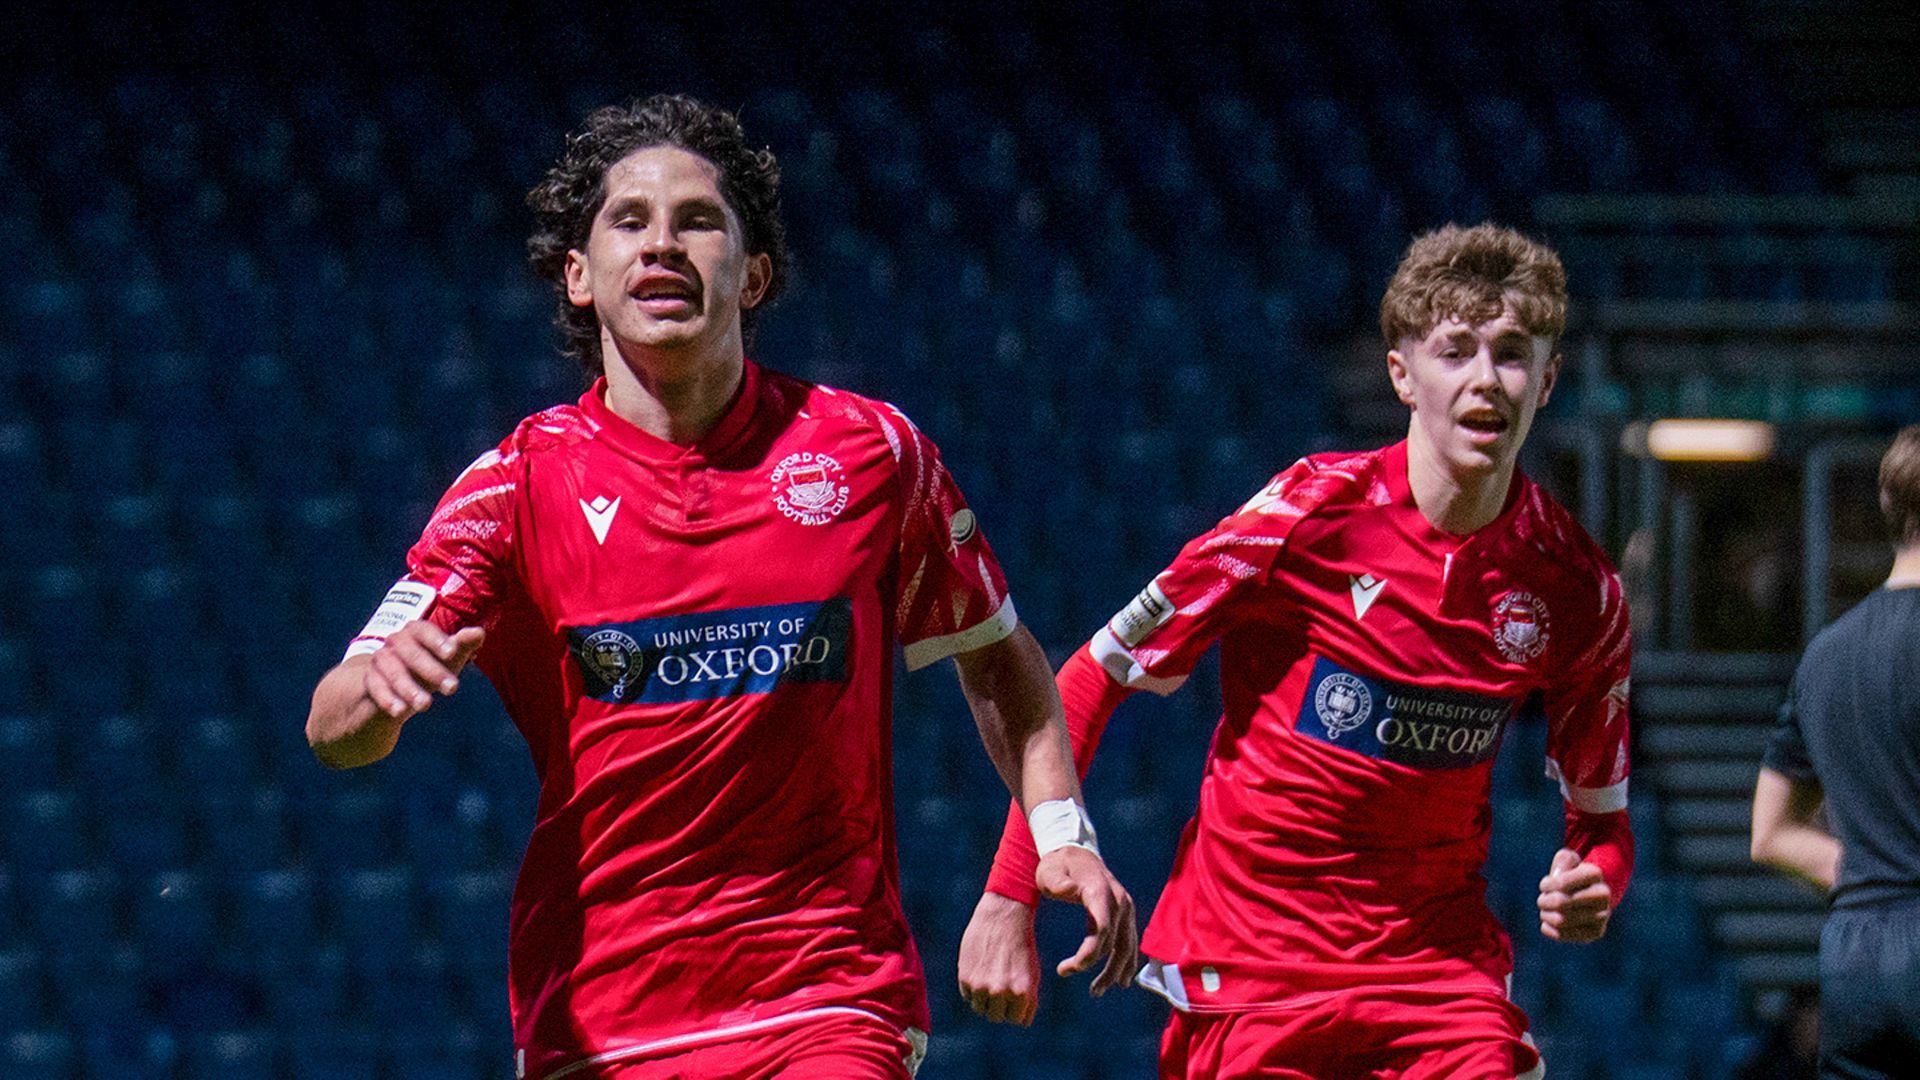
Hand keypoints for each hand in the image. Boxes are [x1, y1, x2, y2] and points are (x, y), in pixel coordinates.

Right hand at [364, 621, 485, 720]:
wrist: (398, 689)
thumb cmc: (430, 668)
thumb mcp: (448, 660)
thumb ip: (463, 645)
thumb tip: (479, 632)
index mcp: (415, 632)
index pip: (423, 629)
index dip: (437, 640)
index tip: (453, 653)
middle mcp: (395, 642)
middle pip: (410, 652)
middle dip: (432, 670)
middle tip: (453, 688)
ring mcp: (380, 660)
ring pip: (392, 670)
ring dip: (409, 688)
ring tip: (426, 705)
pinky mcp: (370, 679)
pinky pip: (375, 687)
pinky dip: (387, 699)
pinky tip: (399, 711)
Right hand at [958, 892, 1040, 1024]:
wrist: (1004, 914)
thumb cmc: (1021, 943)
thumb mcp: (1032, 973)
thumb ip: (1027, 999)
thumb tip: (1020, 1021)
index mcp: (1022, 992)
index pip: (1018, 1020)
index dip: (1017, 1009)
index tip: (1016, 996)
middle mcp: (1001, 992)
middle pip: (997, 1017)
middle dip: (1000, 1006)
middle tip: (1001, 987)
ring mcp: (981, 986)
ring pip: (981, 1009)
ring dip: (985, 999)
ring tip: (990, 979)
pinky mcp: (966, 977)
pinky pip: (968, 997)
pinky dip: (973, 989)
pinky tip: (980, 971)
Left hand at [1035, 846, 1138, 994]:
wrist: (1074, 852)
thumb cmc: (1058, 865)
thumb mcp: (1050, 872)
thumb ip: (1059, 883)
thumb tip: (1071, 891)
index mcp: (1100, 892)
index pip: (1103, 930)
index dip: (1088, 955)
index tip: (1065, 969)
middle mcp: (1119, 900)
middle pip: (1118, 944)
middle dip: (1105, 971)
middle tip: (1089, 991)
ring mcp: (1125, 907)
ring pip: (1128, 946)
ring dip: (1117, 971)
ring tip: (1098, 990)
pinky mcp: (1125, 913)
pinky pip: (1130, 941)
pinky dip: (1126, 961)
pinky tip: (1120, 978)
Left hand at [1537, 847, 1611, 942]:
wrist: (1588, 896)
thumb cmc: (1570, 877)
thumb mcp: (1566, 862)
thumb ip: (1562, 860)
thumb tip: (1559, 874)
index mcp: (1595, 873)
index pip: (1561, 883)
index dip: (1546, 885)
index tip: (1545, 885)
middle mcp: (1603, 894)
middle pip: (1560, 903)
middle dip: (1544, 901)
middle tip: (1542, 900)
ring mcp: (1603, 915)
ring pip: (1560, 921)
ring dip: (1546, 915)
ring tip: (1545, 911)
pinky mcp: (1596, 932)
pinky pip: (1563, 935)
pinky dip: (1549, 928)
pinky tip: (1549, 922)